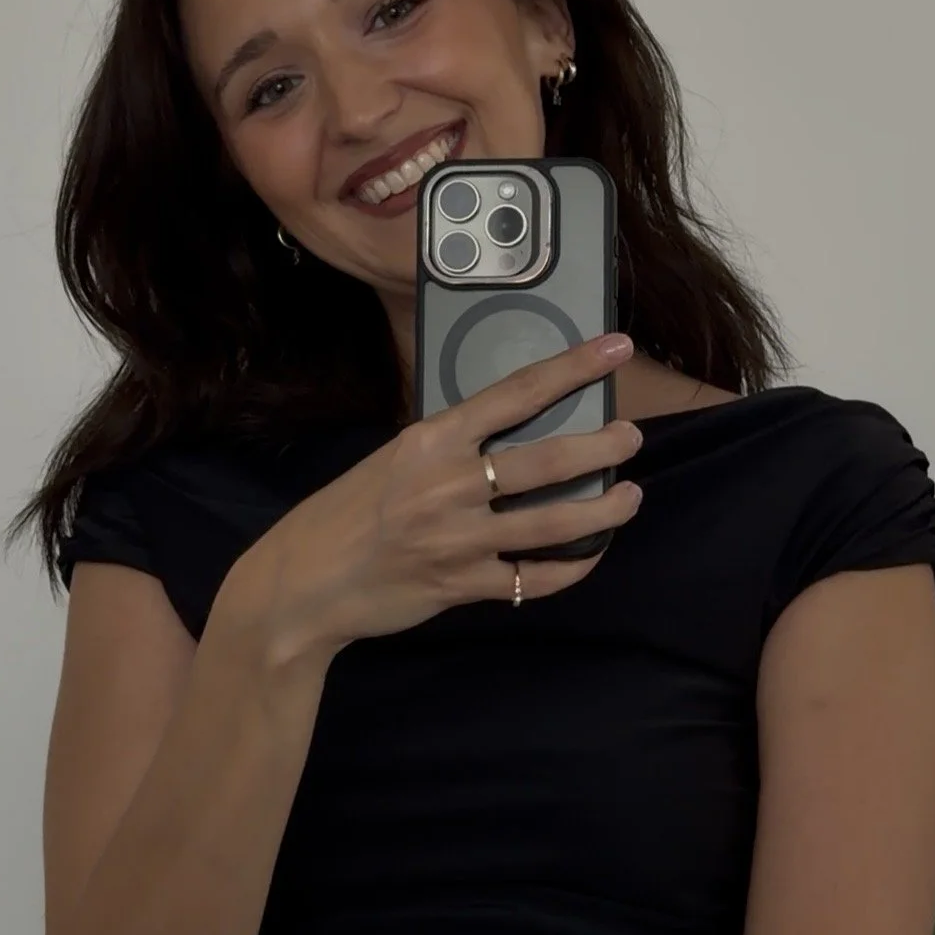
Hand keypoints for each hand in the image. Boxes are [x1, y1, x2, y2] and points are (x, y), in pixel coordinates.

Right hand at [237, 333, 643, 659]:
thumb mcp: (393, 460)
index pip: (516, 393)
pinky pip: (534, 579)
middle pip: (548, 459)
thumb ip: (448, 446)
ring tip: (630, 496)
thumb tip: (509, 429)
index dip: (573, 369)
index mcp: (431, 440)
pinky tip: (590, 554)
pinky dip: (571, 567)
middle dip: (602, 445)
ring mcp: (458, 539)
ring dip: (603, 510)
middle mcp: (449, 485)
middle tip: (632, 436)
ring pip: (554, 523)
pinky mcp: (462, 585)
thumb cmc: (348, 514)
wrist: (303, 584)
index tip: (615, 348)